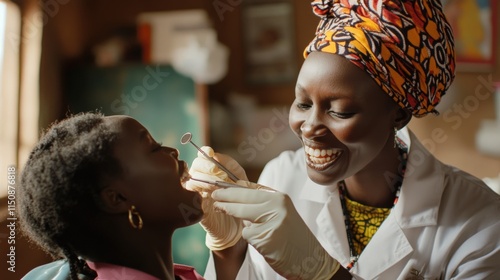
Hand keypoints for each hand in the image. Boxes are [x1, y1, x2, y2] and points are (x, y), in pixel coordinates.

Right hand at [186, 146, 246, 250]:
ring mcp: (196, 195)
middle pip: (194, 167)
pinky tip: (212, 198)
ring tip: (217, 187)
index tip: (211, 153)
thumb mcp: (239, 178)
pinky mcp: (196, 210)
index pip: (201, 156)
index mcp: (209, 171)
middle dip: (206, 167)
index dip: (204, 153)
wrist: (239, 224)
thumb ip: (230, 164)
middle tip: (220, 174)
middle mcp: (200, 180)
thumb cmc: (238, 198)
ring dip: (204, 182)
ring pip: (191, 183)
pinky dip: (200, 197)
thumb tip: (216, 154)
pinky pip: (191, 201)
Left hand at [212, 182, 340, 279]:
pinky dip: (251, 238)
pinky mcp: (266, 238)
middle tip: (213, 195)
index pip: (253, 189)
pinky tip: (263, 242)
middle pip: (244, 199)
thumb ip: (263, 205)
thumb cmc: (293, 237)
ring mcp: (272, 222)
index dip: (234, 187)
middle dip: (226, 196)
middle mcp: (277, 207)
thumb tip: (237, 193)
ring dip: (231, 213)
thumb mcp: (282, 214)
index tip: (221, 185)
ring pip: (243, 215)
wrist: (311, 260)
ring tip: (219, 207)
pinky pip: (248, 235)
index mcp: (280, 198)